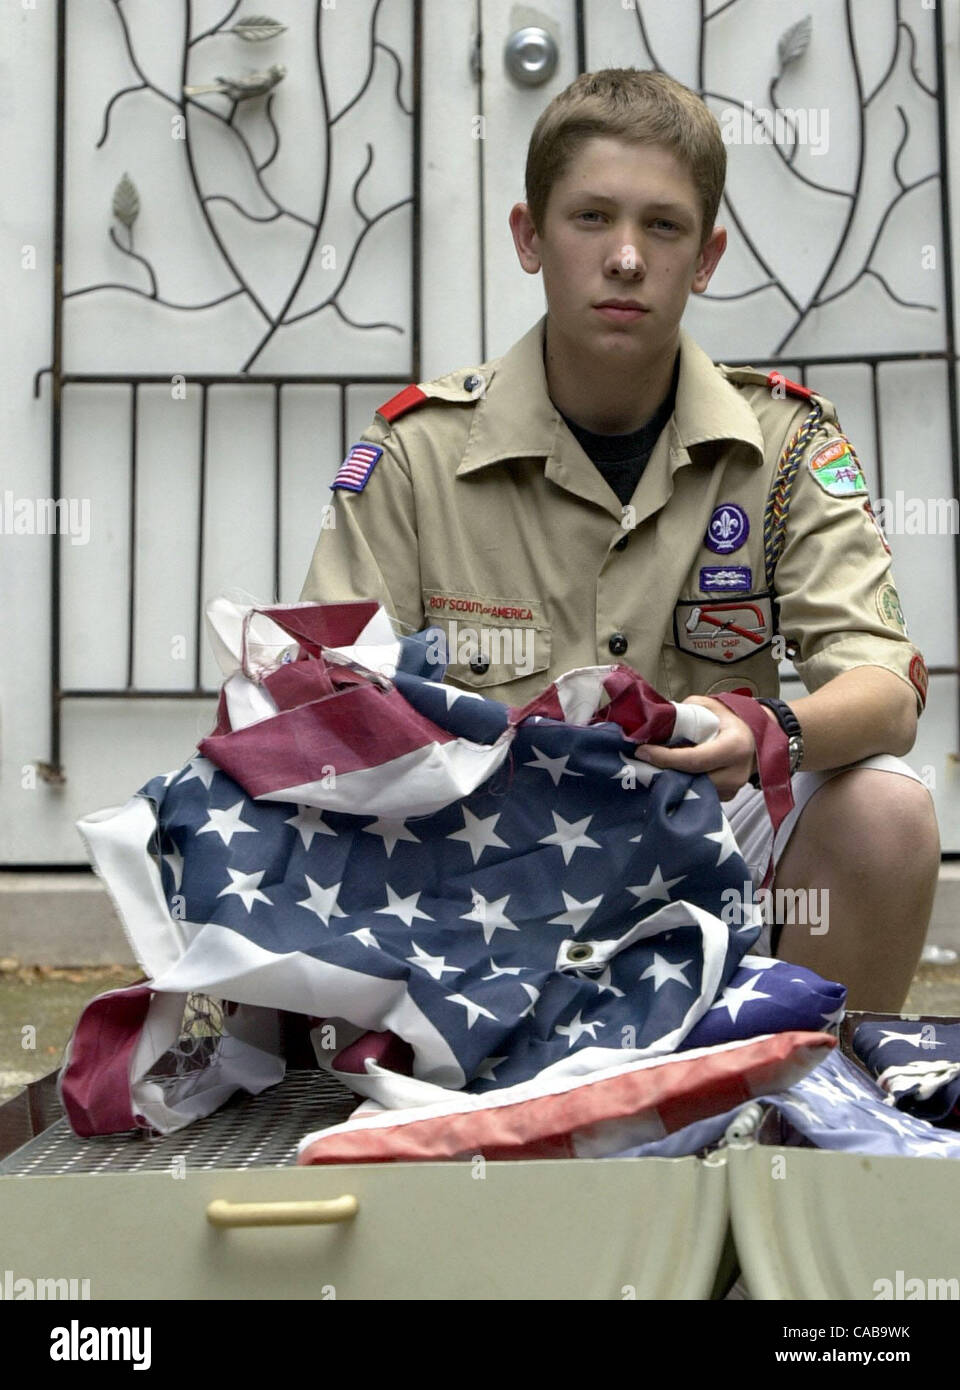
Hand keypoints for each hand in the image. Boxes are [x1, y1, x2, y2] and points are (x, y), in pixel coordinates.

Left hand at [634, 695, 776, 800]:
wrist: (756, 736)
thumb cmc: (730, 719)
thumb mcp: (709, 706)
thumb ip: (685, 712)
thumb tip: (657, 722)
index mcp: (734, 747)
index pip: (694, 760)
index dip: (665, 758)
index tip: (643, 751)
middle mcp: (736, 773)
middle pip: (690, 779)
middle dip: (664, 771)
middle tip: (642, 761)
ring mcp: (733, 789)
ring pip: (693, 790)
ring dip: (672, 780)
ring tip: (654, 766)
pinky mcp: (727, 797)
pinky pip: (699, 794)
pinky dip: (684, 784)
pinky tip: (672, 773)